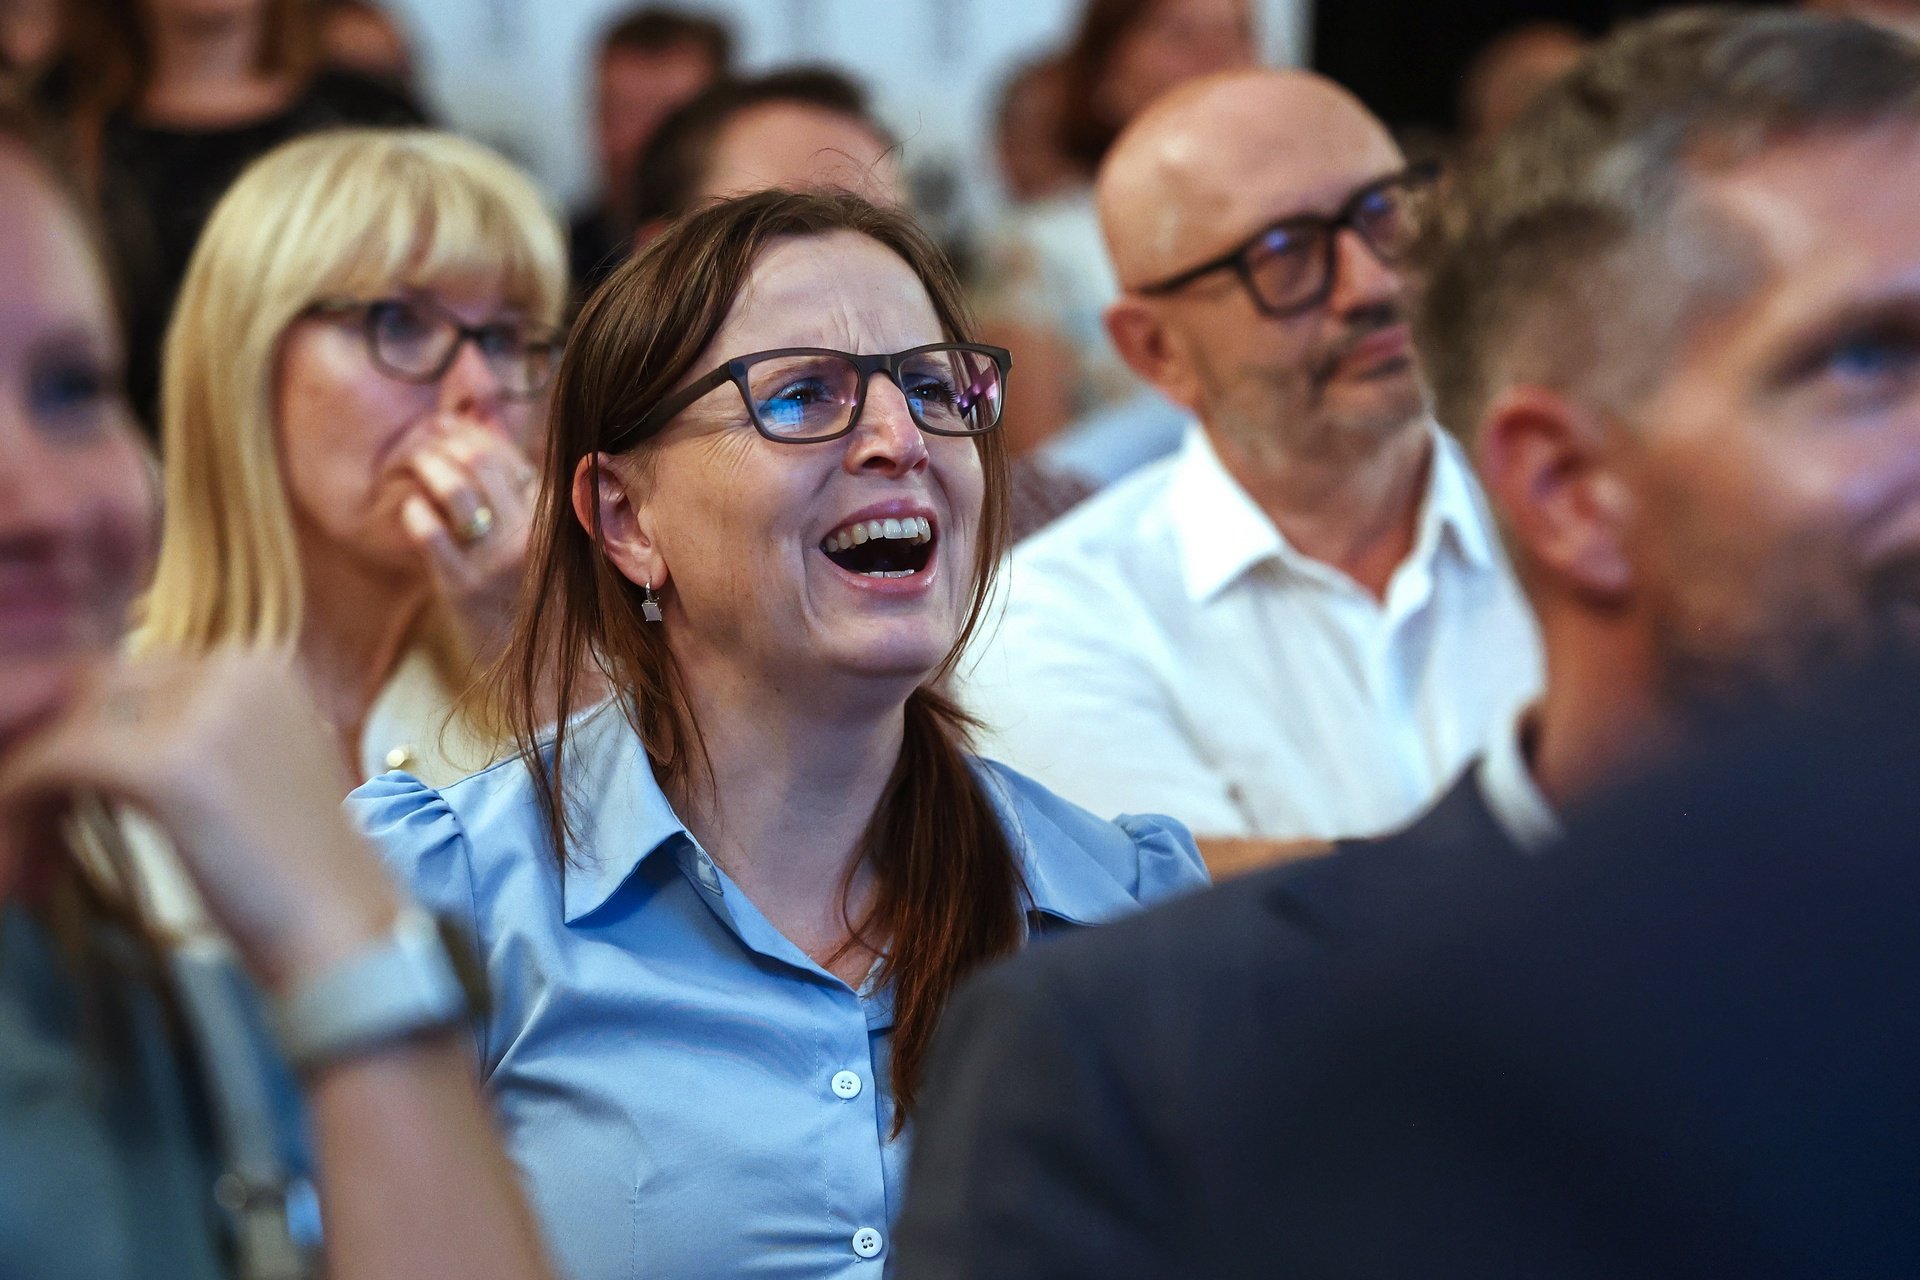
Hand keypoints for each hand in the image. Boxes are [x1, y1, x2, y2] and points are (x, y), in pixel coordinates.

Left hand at [0, 649, 401, 991]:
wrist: (346, 932)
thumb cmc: (306, 874)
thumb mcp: (262, 773)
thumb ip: (202, 737)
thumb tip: (113, 734)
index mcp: (265, 668)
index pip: (143, 673)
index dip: (95, 728)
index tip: (66, 788)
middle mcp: (237, 670)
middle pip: (99, 688)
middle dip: (61, 747)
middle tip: (37, 815)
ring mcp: (203, 711)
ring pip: (71, 723)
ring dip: (35, 779)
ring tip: (26, 842)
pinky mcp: (165, 763)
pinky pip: (57, 763)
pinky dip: (23, 805)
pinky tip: (20, 856)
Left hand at [398, 415, 540, 666]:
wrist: (546, 676)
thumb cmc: (547, 609)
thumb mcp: (555, 551)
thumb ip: (535, 502)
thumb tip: (503, 450)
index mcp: (557, 524)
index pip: (514, 458)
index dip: (476, 434)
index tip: (451, 422)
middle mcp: (530, 537)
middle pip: (483, 463)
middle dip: (447, 440)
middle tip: (426, 435)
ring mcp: (496, 563)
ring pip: (456, 490)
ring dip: (428, 465)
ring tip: (412, 460)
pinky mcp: (464, 591)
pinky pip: (429, 535)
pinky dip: (414, 512)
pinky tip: (409, 508)